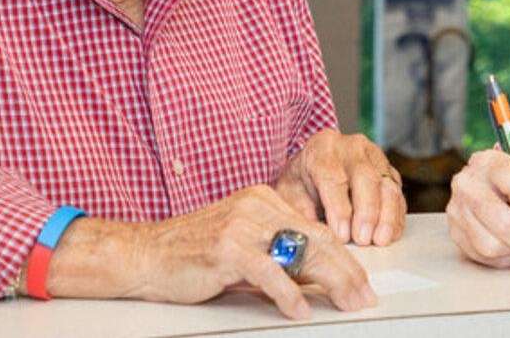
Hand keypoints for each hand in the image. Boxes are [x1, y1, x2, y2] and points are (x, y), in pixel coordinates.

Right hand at [44, 185, 375, 318]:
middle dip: (346, 271)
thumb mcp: (242, 247)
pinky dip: (288, 294)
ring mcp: (243, 224)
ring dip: (330, 282)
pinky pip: (269, 272)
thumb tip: (316, 279)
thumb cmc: (192, 254)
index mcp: (264, 199)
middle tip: (364, 296)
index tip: (362, 282)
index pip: (316, 229)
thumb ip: (277, 256)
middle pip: (316, 239)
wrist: (144, 254)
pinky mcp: (228, 247)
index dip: (344, 257)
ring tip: (347, 302)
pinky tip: (301, 310)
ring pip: (300, 252)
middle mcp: (258, 205)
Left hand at [273, 129, 407, 245]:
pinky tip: (389, 234)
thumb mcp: (289, 191)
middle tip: (362, 239)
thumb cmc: (302, 180)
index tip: (341, 234)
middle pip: (366, 178)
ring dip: (386, 216)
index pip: (333, 177)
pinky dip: (396, 217)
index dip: (338, 208)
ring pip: (387, 185)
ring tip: (379, 240)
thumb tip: (314, 233)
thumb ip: (299, 209)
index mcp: (322, 147)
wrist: (316, 165)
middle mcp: (352, 147)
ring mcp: (375, 158)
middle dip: (366, 212)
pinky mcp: (389, 172)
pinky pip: (398, 195)